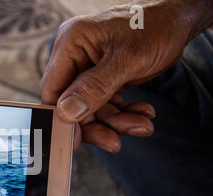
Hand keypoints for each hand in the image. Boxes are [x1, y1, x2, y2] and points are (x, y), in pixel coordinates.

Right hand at [40, 0, 210, 152]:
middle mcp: (75, 57)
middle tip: (114, 142)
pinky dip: (124, 113)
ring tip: (142, 125)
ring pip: (93, 108)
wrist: (179, 16)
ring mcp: (89, 69)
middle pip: (73, 104)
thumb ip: (95, 87)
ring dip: (117, 121)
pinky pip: (107, 103)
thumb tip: (66, 113)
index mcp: (70, 45)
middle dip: (97, 124)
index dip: (62, 118)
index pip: (53, 90)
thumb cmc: (154, 25)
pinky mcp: (105, 78)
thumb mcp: (127, 59)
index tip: (77, 140)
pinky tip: (142, 114)